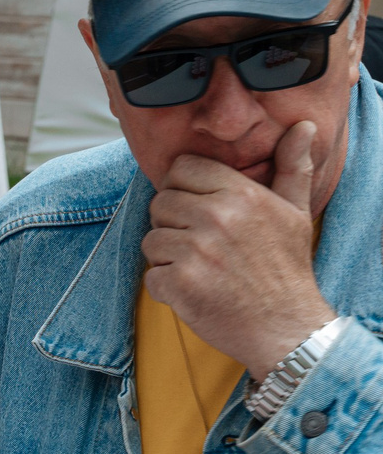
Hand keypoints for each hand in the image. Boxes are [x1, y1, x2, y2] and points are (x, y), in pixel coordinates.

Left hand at [142, 122, 333, 376]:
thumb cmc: (287, 268)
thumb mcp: (296, 212)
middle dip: (173, 224)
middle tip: (202, 245)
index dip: (183, 188)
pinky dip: (167, 288)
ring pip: (150, 240)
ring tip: (202, 269)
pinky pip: (150, 276)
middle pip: (159, 202)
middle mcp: (217, 217)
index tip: (199, 209)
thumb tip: (302, 126)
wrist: (287, 327)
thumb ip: (292, 167)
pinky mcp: (180, 284)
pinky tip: (196, 291)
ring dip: (168, 258)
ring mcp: (196, 251)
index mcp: (241, 194)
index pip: (181, 169)